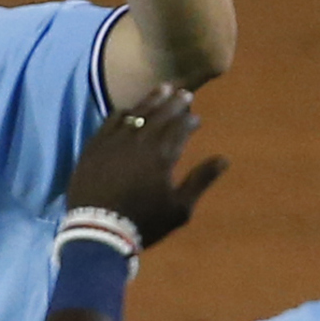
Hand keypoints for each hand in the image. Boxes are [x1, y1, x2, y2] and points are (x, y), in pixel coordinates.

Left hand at [68, 83, 227, 244]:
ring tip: (162, 88)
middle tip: (185, 93)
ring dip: (152, 99)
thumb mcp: (179, 208)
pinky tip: (129, 109)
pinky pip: (111, 121)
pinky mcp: (95, 145)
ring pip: (137, 112)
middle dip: (175, 102)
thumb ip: (201, 181)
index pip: (181, 127)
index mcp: (163, 155)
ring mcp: (115, 141)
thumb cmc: (143, 223)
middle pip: (161, 114)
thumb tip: (224, 159)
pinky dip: (124, 112)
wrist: (97, 231)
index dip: (190, 120)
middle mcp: (140, 141)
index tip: (196, 117)